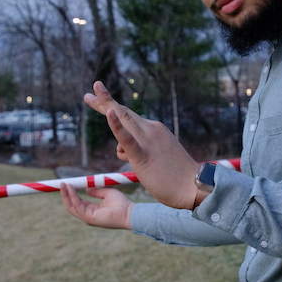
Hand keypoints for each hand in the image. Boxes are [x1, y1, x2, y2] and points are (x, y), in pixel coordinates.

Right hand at [60, 184, 134, 229]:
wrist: (129, 212)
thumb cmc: (122, 204)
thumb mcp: (107, 194)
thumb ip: (97, 192)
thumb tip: (86, 189)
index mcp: (93, 210)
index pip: (78, 202)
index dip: (71, 194)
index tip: (68, 184)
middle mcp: (88, 215)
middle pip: (72, 205)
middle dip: (65, 195)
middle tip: (61, 184)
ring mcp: (88, 218)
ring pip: (72, 206)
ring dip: (66, 195)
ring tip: (64, 184)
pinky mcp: (89, 218)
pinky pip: (78, 206)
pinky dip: (73, 197)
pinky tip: (71, 189)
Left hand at [85, 81, 201, 209]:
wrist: (194, 187)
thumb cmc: (176, 177)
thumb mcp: (155, 157)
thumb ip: (137, 149)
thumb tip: (121, 151)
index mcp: (155, 130)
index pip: (129, 117)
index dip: (111, 107)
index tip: (98, 99)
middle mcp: (151, 129)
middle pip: (123, 113)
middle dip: (103, 101)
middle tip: (87, 94)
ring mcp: (147, 141)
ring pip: (122, 119)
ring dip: (105, 105)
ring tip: (88, 97)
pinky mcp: (143, 155)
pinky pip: (127, 139)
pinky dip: (117, 126)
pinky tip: (109, 113)